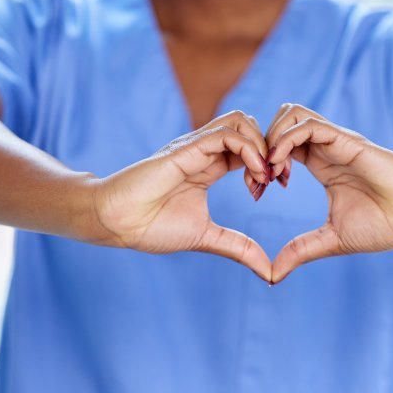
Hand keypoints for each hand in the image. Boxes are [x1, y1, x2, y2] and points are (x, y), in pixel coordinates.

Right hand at [91, 110, 273, 281]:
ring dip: (261, 144)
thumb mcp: (207, 238)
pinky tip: (254, 174)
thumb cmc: (152, 227)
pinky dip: (248, 149)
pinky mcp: (186, 149)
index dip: (269, 163)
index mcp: (210, 166)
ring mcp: (195, 147)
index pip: (249, 148)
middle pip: (249, 126)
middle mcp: (204, 151)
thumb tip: (269, 271)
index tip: (274, 188)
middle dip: (271, 148)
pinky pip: (225, 134)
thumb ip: (239, 248)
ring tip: (264, 175)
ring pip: (239, 121)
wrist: (117, 222)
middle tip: (275, 179)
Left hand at [264, 103, 392, 283]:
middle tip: (259, 179)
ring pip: (291, 114)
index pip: (280, 145)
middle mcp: (326, 148)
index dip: (261, 162)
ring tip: (271, 171)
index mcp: (321, 164)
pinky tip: (282, 167)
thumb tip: (272, 274)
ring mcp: (336, 141)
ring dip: (272, 138)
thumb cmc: (386, 225)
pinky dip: (287, 140)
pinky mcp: (348, 141)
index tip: (258, 191)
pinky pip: (309, 125)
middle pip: (280, 122)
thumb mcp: (332, 240)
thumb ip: (301, 251)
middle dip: (260, 146)